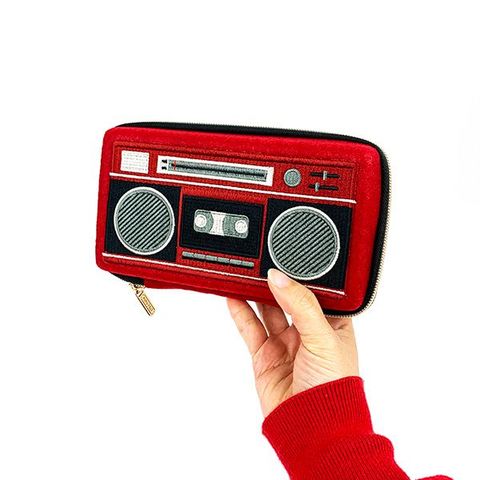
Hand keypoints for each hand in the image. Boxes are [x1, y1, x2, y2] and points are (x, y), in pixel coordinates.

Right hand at [227, 268, 358, 416]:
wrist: (313, 429)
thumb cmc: (334, 388)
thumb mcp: (322, 336)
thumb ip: (300, 304)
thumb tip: (279, 277)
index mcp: (331, 323)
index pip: (314, 291)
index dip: (300, 276)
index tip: (284, 259)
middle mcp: (307, 331)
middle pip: (287, 298)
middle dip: (275, 282)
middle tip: (261, 265)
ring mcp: (284, 343)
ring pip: (266, 310)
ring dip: (255, 293)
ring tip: (244, 275)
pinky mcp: (265, 355)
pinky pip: (250, 328)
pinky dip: (240, 312)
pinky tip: (233, 296)